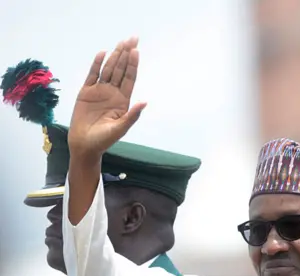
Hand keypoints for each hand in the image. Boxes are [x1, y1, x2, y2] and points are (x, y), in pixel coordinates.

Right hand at [68, 37, 146, 158]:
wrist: (85, 145)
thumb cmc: (104, 139)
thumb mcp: (120, 128)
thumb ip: (132, 115)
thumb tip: (145, 102)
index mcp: (123, 100)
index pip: (129, 78)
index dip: (133, 65)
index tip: (136, 51)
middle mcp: (113, 93)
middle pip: (121, 70)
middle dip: (126, 54)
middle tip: (132, 38)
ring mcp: (99, 91)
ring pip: (108, 69)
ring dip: (114, 56)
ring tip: (121, 42)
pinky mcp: (86, 92)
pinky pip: (92, 75)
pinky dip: (97, 64)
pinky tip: (103, 53)